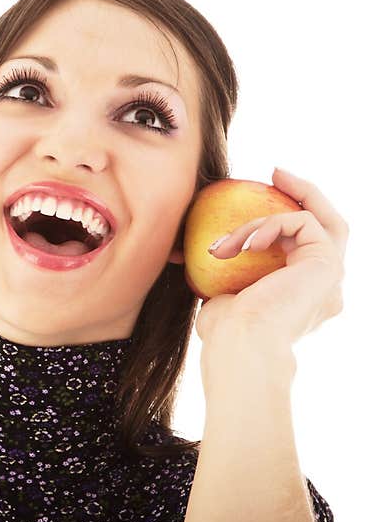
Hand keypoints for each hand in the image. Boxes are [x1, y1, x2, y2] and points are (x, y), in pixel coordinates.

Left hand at [194, 167, 348, 347]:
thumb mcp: (218, 297)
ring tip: (235, 235)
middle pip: (330, 227)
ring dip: (269, 217)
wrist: (242, 348)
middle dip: (306, 194)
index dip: (284, 221)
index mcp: (303, 298)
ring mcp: (332, 277)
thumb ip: (220, 276)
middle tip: (276, 174)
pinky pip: (301, 223)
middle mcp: (325, 288)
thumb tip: (190, 254)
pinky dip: (269, 225)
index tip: (257, 196)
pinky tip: (244, 244)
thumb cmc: (226, 334)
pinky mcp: (328, 264)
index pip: (303, 250)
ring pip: (315, 222)